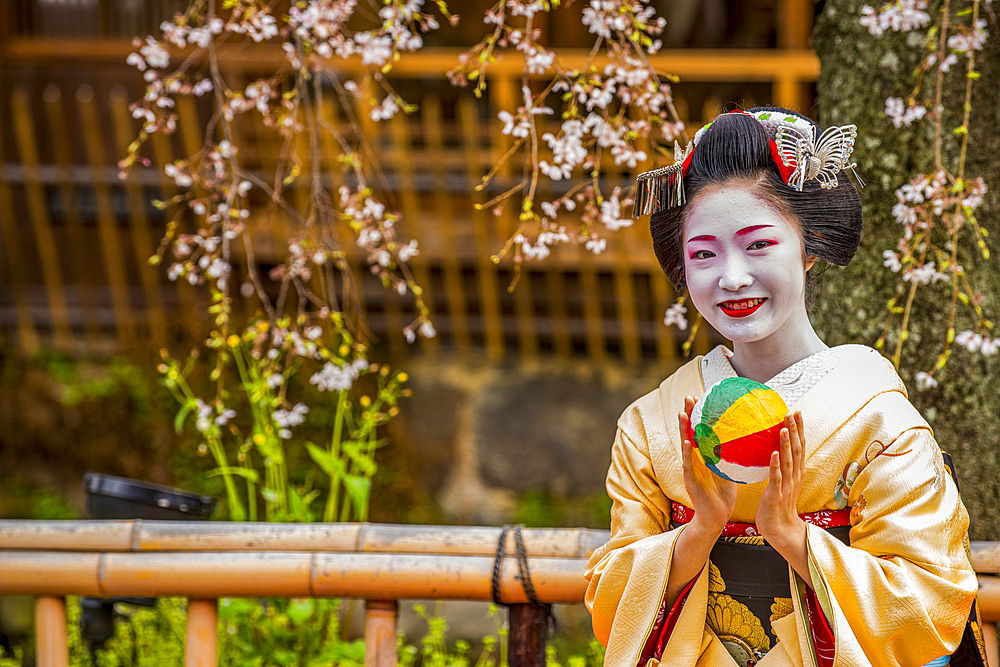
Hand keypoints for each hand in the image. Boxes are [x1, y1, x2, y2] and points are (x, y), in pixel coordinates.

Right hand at [679, 396, 736, 534]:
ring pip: (685, 444)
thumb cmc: (723, 495)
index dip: (701, 415)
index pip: (701, 430)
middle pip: (690, 432)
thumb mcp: (730, 470)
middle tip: (690, 397)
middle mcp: (694, 459)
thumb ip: (734, 456)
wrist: (715, 517)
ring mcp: (690, 468)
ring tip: (682, 413)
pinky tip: (687, 441)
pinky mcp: (689, 480)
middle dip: (689, 414)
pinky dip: (687, 452)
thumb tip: (751, 441)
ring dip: (683, 428)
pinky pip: (688, 464)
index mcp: (704, 456)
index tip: (704, 397)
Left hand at [757, 412, 809, 578]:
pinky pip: (776, 479)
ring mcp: (786, 486)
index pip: (799, 447)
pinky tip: (774, 454)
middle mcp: (794, 477)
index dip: (799, 429)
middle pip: (797, 450)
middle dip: (795, 431)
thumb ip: (780, 466)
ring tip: (784, 428)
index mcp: (795, 473)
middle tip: (792, 412)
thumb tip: (773, 449)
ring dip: (786, 444)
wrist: (781, 530)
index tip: (796, 412)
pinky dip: (775, 466)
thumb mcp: (781, 482)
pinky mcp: (776, 496)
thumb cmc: (777, 505)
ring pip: (788, 462)